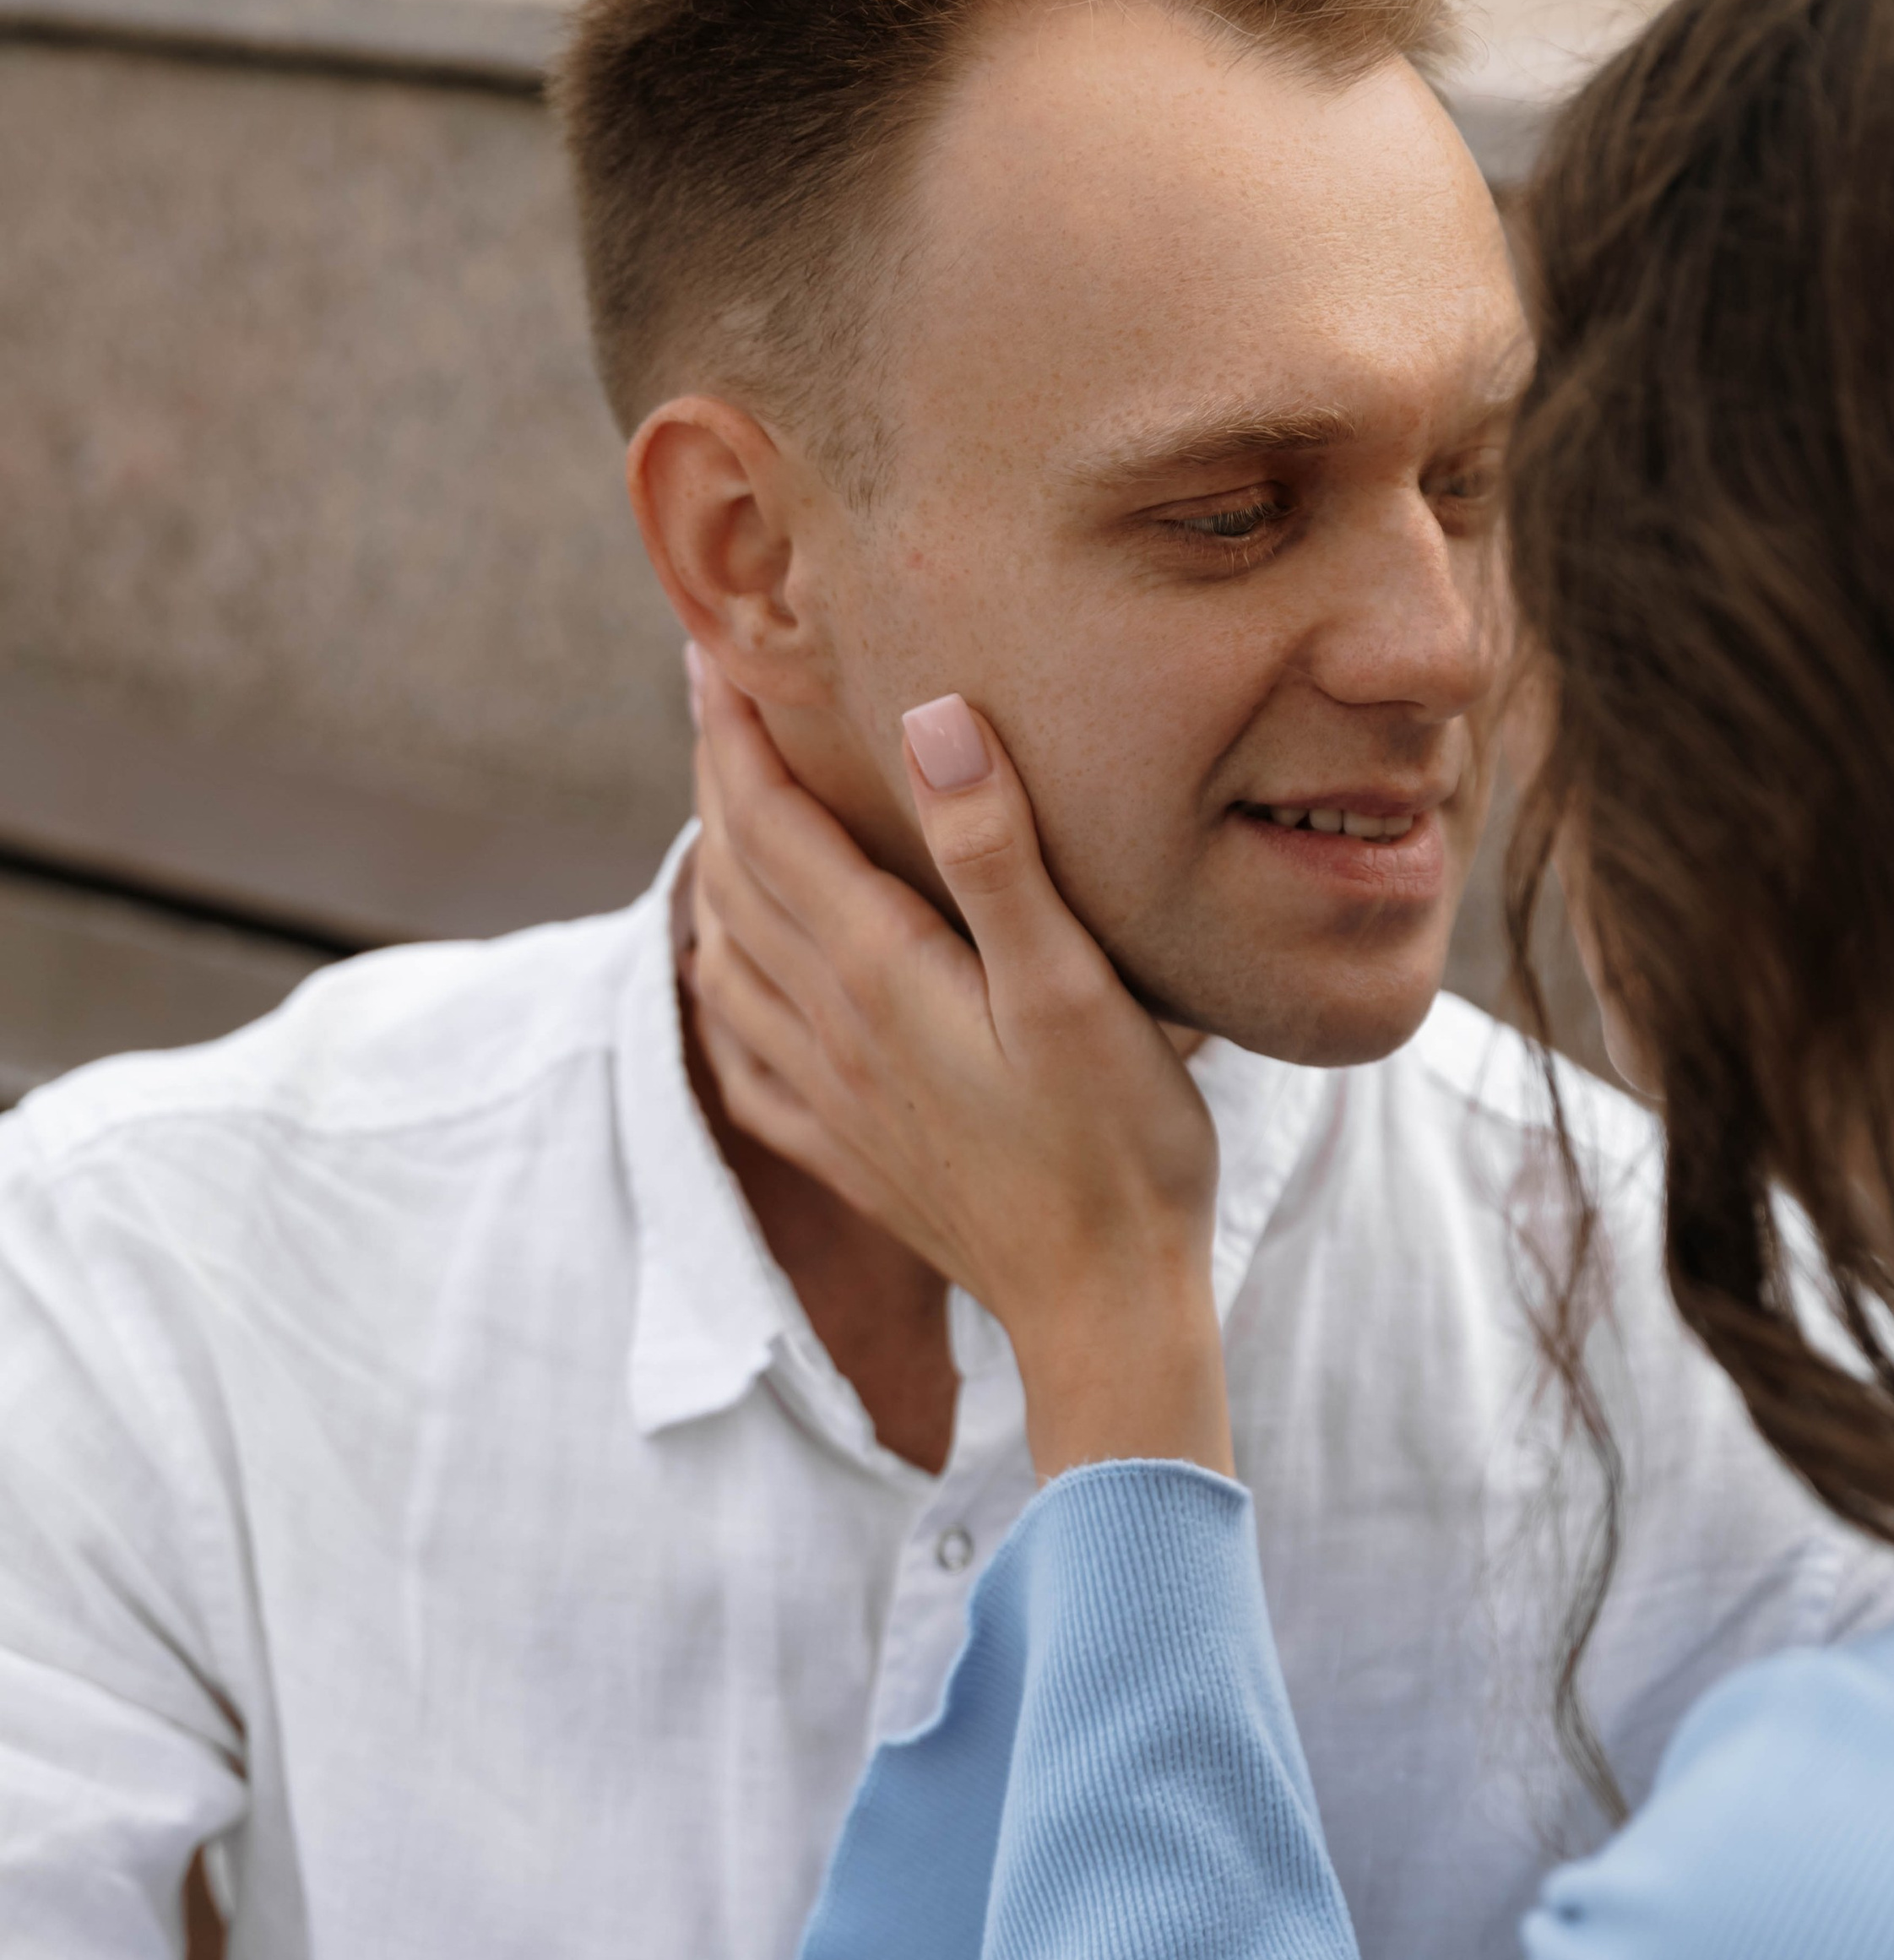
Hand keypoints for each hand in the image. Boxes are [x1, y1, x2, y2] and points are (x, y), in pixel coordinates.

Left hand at [685, 659, 1231, 1479]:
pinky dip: (720, 998)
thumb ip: (996, 854)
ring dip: (712, 878)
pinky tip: (728, 986)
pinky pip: (745, 1064)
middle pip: (735, 880)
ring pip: (727, 964)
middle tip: (709, 704)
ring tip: (722, 820)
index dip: (731, 734)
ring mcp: (832, 1101)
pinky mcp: (850, 1157)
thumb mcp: (1074, 985)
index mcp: (879, 973)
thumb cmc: (1118, 1145)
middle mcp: (831, 1031)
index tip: (710, 653)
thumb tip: (930, 721)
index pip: (770, 825)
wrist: (1104, 1306)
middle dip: (715, 782)